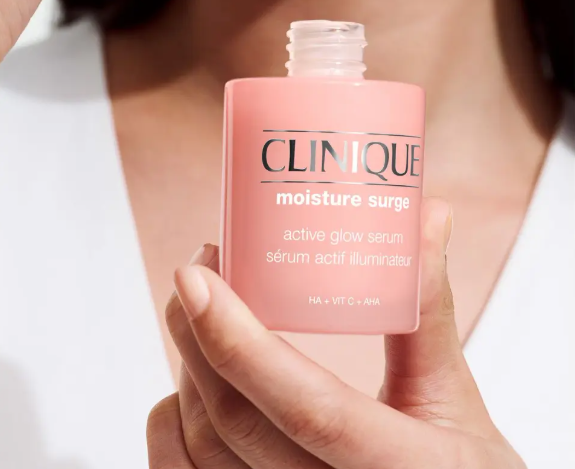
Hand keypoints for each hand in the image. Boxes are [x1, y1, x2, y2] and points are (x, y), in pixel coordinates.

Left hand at [149, 198, 525, 468]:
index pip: (307, 408)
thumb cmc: (456, 464)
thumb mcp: (453, 393)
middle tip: (201, 272)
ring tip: (200, 315)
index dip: (242, 342)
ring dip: (187, 373)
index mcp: (399, 465)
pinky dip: (170, 429)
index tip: (198, 277)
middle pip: (237, 423)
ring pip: (204, 452)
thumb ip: (429, 307)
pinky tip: (185, 386)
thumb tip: (427, 215)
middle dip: (199, 337)